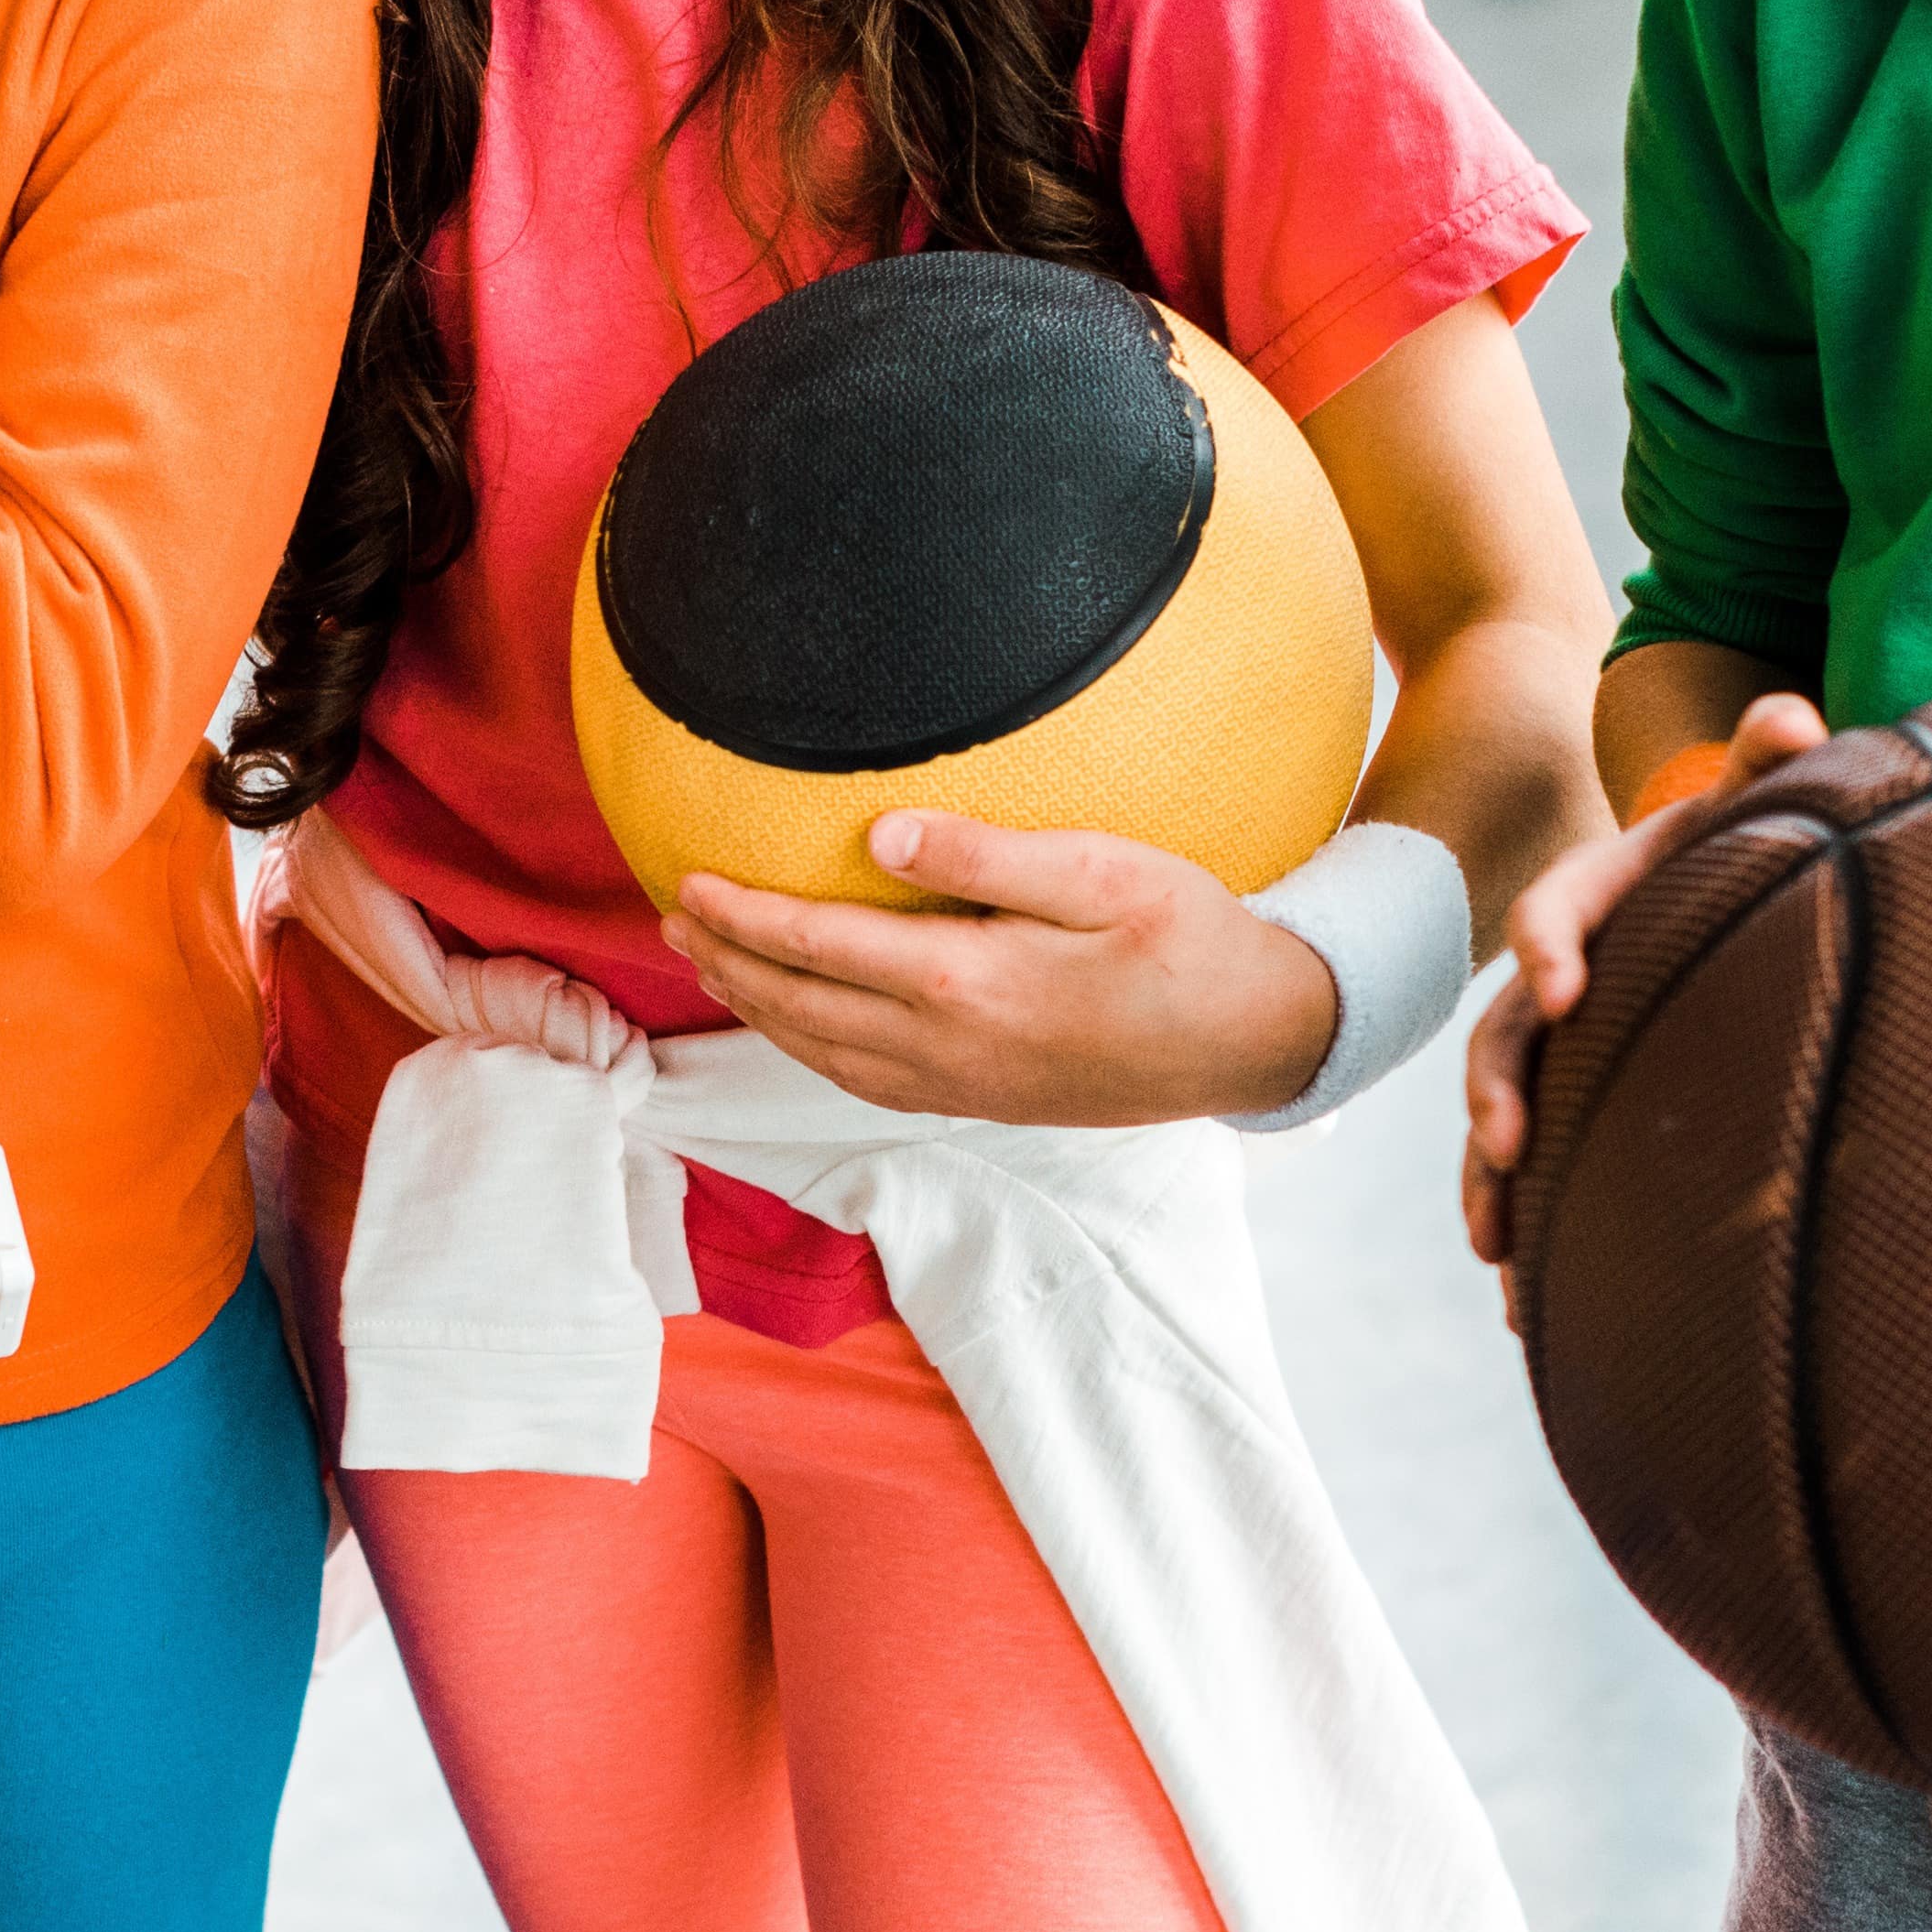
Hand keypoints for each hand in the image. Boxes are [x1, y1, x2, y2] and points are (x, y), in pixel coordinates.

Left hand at [667, 806, 1342, 1125]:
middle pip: (800, 1006)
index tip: (688, 880)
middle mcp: (947, 1046)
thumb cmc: (1191, 938)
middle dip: (728, 962)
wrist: (1258, 1040)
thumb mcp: (1104, 870)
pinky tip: (802, 1020)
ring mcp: (961, 1083)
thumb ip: (985, 854)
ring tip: (713, 964)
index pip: (817, 946)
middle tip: (673, 918)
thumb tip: (877, 832)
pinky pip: (863, 1078)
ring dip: (758, 1008)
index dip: (743, 915)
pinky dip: (810, 1045)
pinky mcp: (982, 1099)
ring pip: (822, 1052)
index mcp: (965, 983)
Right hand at [1458, 690, 1829, 1280]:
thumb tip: (1790, 714)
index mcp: (1601, 896)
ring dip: (1492, 1179)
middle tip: (1506, 1144)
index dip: (1550, 943)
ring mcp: (1566, 1043)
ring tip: (1498, 1249)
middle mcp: (1565, 972)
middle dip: (1497, 1090)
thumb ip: (1767, 756)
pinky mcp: (1581, 1096)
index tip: (1565, 990)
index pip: (1557, 911)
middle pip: (1509, 1030)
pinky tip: (1529, 1306)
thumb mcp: (1757, 787)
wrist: (1715, 874)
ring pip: (1505, 1112)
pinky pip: (1539, 1163)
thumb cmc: (1745, 833)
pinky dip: (1527, 1224)